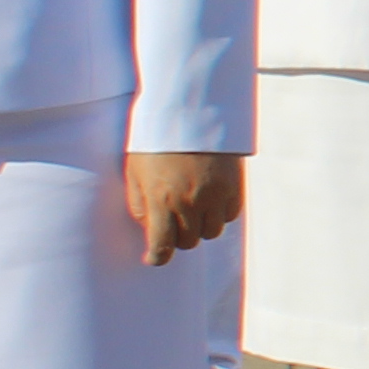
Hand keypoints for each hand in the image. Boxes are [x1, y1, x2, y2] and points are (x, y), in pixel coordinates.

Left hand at [123, 150, 239, 265]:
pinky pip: (230, 215)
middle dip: (179, 236)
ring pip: (212, 231)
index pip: (163, 246)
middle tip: (172, 223)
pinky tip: (209, 200)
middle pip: (189, 241)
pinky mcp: (234, 186)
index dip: (157, 257)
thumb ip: (138, 205)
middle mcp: (191, 203)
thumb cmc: (156, 141)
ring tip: (191, 209)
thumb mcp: (135, 172)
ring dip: (200, 226)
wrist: (191, 112)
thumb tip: (149, 229)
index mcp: (162, 201)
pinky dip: (219, 214)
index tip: (155, 257)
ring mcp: (216, 195)